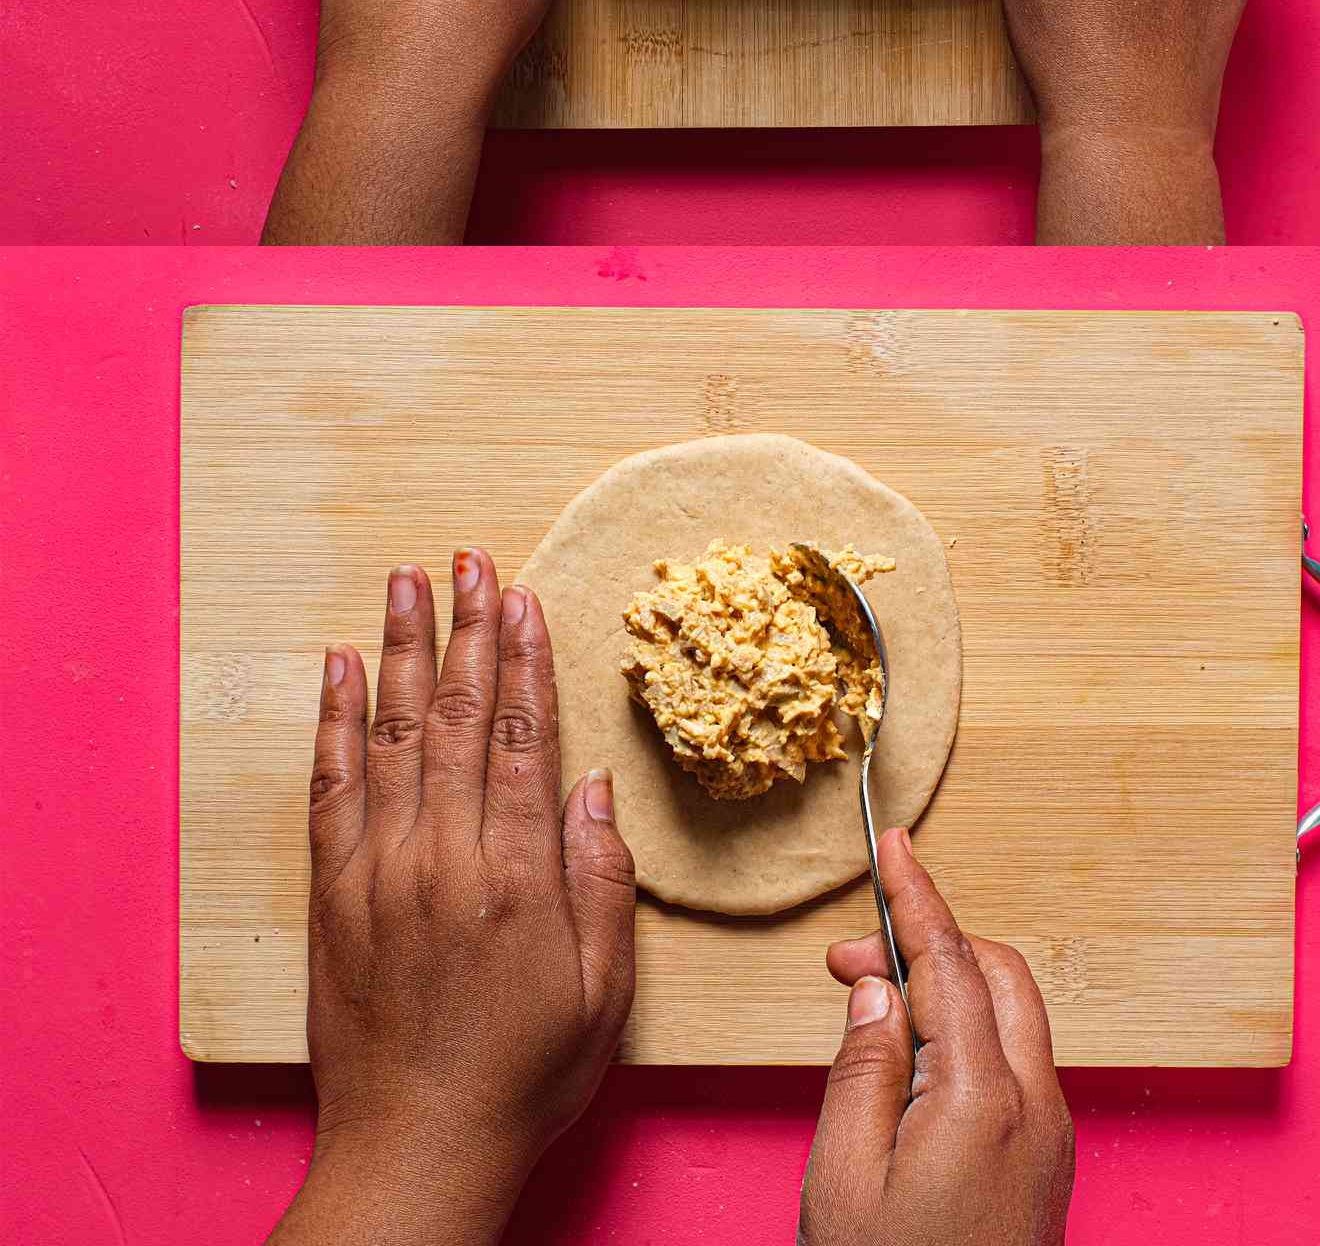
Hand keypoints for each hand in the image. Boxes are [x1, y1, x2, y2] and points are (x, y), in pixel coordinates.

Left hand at [270, 553, 634, 1245]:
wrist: (417, 1148)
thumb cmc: (524, 1074)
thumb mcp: (603, 991)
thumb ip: (601, 881)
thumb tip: (592, 787)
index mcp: (516, 876)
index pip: (519, 738)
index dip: (523, 660)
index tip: (521, 597)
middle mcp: (442, 857)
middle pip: (453, 715)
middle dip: (465, 629)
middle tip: (468, 558)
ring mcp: (380, 871)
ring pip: (389, 733)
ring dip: (398, 649)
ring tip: (406, 582)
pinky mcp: (334, 893)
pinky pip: (330, 787)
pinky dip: (333, 721)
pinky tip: (338, 668)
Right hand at [799, 829, 1073, 1245]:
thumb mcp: (845, 1178)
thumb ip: (860, 1066)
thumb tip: (877, 987)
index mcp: (981, 1099)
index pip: (949, 961)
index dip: (916, 893)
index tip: (893, 842)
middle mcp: (1035, 1106)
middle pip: (996, 975)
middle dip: (930, 943)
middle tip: (849, 957)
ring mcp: (1052, 1137)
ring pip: (1010, 1016)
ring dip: (949, 989)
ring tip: (869, 1012)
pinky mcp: (1049, 1164)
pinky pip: (1015, 1063)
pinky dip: (967, 1033)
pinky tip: (911, 1064)